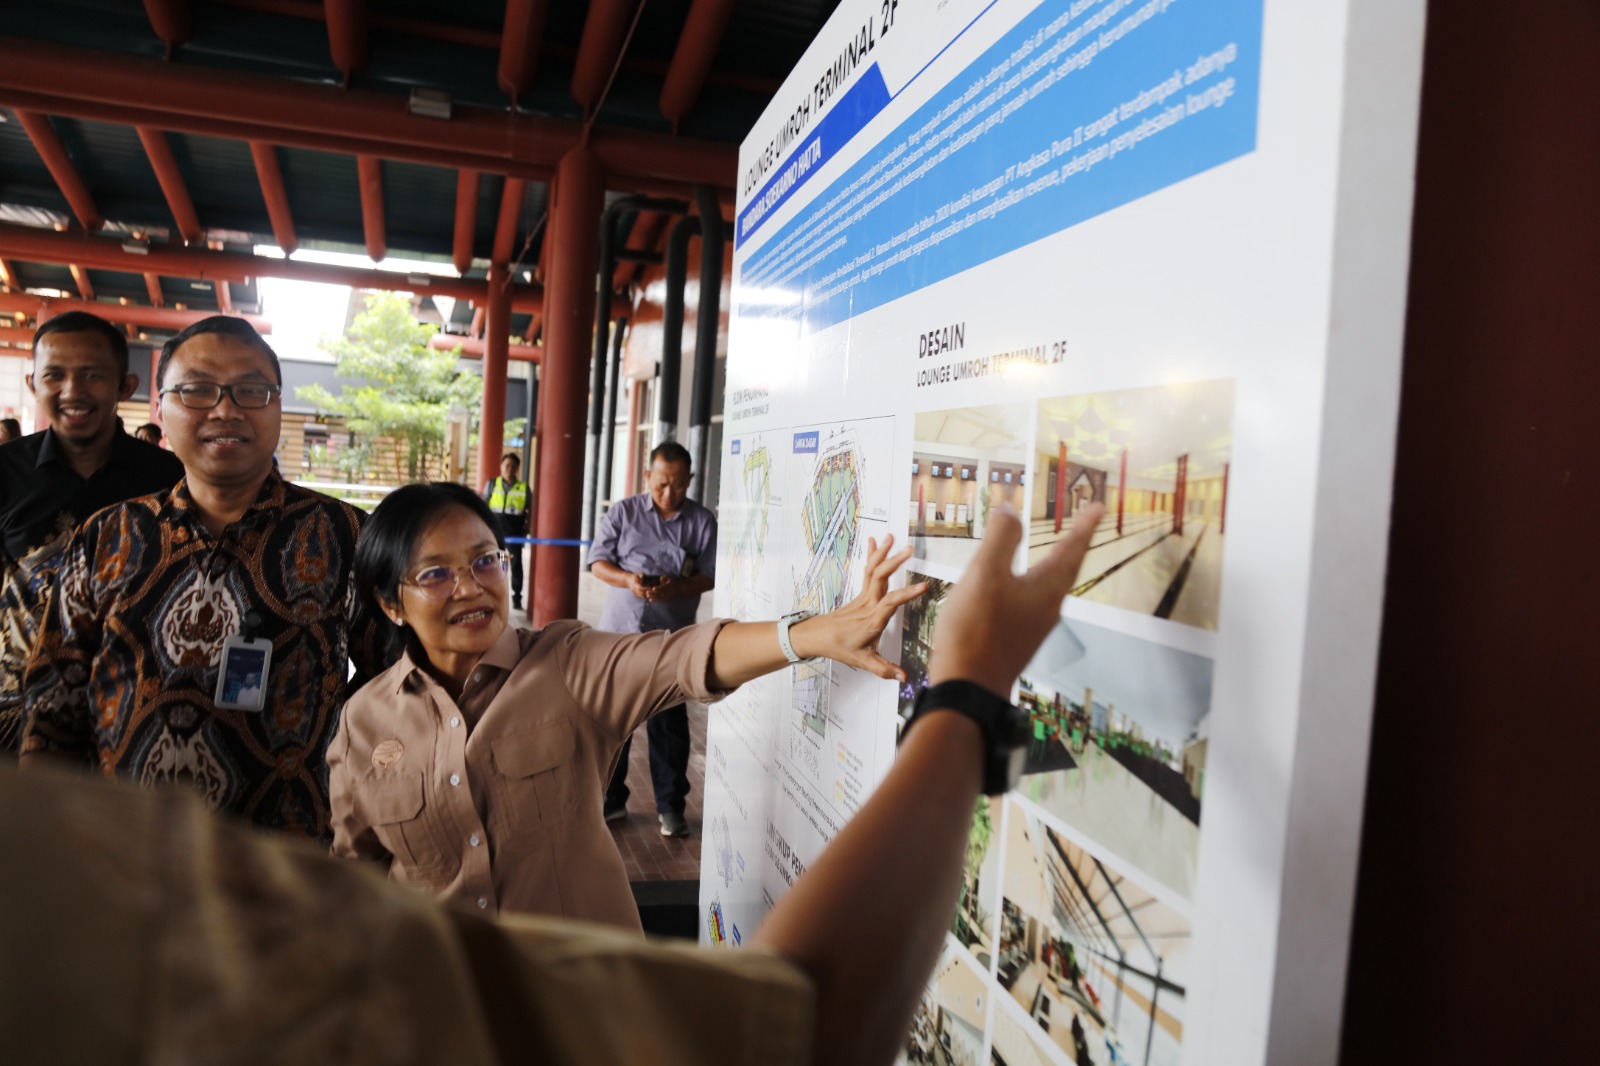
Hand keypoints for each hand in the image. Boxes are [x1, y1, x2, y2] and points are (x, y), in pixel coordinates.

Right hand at [626, 572, 651, 598]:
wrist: (628, 580)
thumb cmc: (634, 577)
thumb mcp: (637, 574)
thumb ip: (641, 575)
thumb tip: (644, 575)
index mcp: (634, 584)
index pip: (640, 588)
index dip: (645, 588)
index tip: (650, 588)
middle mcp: (634, 589)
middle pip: (641, 593)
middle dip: (647, 593)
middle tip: (653, 592)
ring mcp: (634, 592)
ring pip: (641, 596)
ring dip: (647, 596)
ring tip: (652, 594)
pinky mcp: (635, 594)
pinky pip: (641, 597)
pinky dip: (645, 596)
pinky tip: (650, 595)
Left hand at [644, 575, 681, 602]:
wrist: (678, 589)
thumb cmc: (671, 583)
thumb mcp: (669, 579)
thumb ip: (664, 578)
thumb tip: (660, 578)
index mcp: (669, 586)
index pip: (663, 588)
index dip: (658, 588)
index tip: (653, 588)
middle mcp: (668, 592)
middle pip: (660, 593)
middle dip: (653, 593)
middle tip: (647, 592)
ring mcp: (667, 596)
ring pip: (659, 597)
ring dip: (653, 597)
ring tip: (647, 596)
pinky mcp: (666, 599)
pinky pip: (660, 600)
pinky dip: (655, 600)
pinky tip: (650, 600)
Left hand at [792, 535, 925, 680]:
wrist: (817, 636)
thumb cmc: (839, 647)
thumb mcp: (863, 661)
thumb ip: (885, 669)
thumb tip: (904, 677)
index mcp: (872, 620)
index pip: (890, 603)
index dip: (906, 593)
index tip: (922, 586)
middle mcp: (868, 604)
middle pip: (880, 577)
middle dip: (894, 562)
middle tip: (909, 550)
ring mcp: (863, 596)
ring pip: (873, 570)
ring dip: (883, 553)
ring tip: (892, 537)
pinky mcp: (861, 593)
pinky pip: (868, 571)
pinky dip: (873, 555)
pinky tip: (875, 542)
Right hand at [929, 503, 1103, 695]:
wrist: (967, 689)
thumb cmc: (977, 631)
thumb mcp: (985, 575)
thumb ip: (1001, 539)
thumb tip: (1011, 509)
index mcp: (1047, 590)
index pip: (1072, 549)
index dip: (1085, 525)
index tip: (1098, 506)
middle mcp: (1047, 609)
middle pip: (1066, 569)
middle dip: (1073, 544)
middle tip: (1082, 525)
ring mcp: (1032, 627)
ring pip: (1048, 587)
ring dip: (1052, 564)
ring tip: (1052, 551)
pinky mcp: (1016, 640)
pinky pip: (1029, 602)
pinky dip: (1029, 583)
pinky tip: (1013, 588)